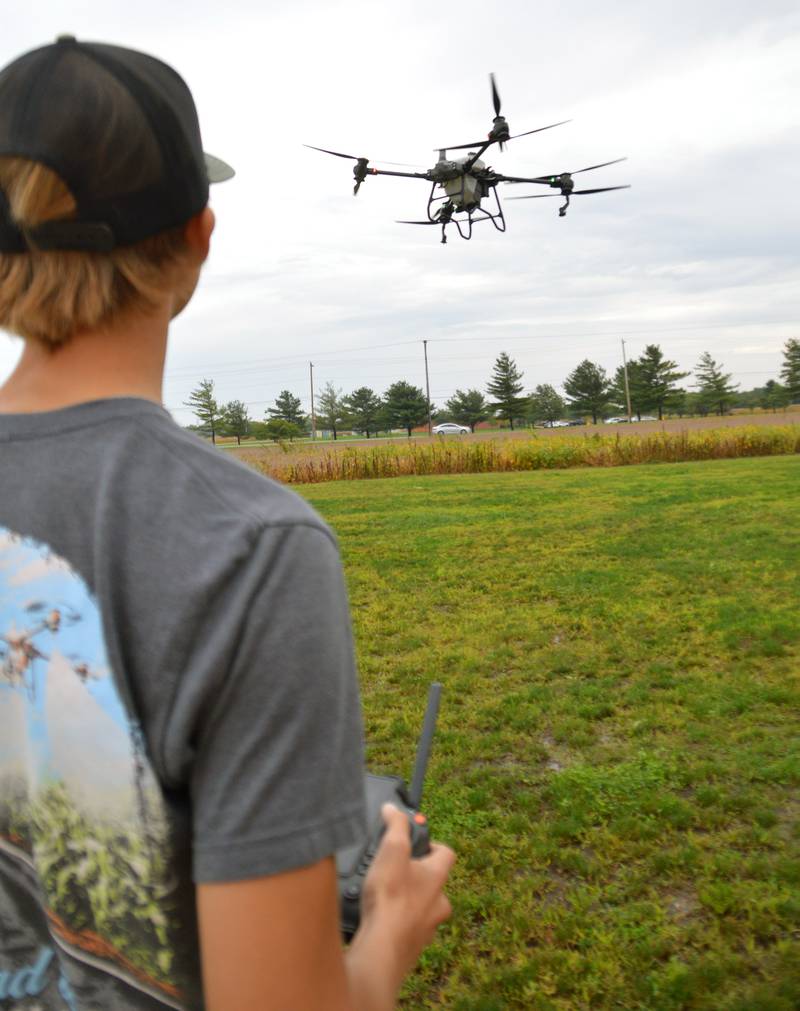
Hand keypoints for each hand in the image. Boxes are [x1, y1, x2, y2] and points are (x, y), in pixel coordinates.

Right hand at [356, 803, 454, 976]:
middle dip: (416, 875)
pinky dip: (397, 922)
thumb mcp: (392, 850)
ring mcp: (427, 928)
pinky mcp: (413, 947)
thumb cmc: (390, 898)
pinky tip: (379, 920)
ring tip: (382, 896)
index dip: (432, 844)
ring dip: (407, 900)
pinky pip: (409, 929)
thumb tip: (393, 808)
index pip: (446, 853)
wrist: (382, 949)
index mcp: (438, 878)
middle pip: (433, 882)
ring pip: (421, 907)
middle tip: (393, 871)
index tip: (416, 842)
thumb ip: (395, 825)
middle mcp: (439, 904)